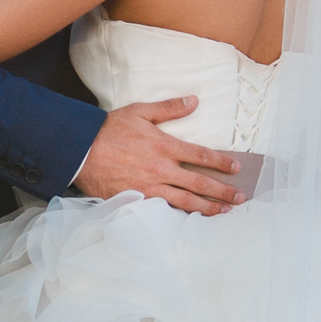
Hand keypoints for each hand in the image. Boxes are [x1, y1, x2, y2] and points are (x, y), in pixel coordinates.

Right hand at [76, 98, 242, 215]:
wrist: (80, 150)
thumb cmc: (109, 129)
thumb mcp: (139, 112)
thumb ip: (169, 108)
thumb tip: (194, 101)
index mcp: (164, 146)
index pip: (200, 156)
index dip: (221, 163)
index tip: (236, 168)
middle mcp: (160, 168)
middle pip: (199, 183)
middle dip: (222, 191)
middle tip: (240, 197)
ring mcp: (150, 187)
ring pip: (185, 201)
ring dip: (208, 207)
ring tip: (224, 211)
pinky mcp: (137, 199)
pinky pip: (164, 210)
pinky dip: (181, 216)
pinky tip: (193, 220)